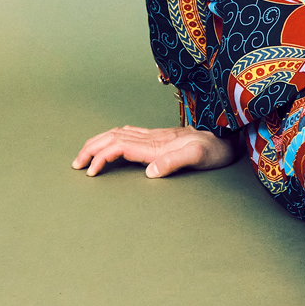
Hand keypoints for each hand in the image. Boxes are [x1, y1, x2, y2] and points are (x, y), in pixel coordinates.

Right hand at [72, 124, 239, 177]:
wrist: (228, 137)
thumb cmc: (215, 149)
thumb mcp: (199, 158)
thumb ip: (175, 162)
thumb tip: (149, 172)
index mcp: (156, 144)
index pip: (120, 145)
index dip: (101, 157)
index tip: (90, 172)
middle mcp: (153, 137)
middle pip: (113, 136)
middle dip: (92, 148)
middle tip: (76, 164)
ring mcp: (155, 136)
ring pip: (118, 133)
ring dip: (98, 142)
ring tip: (85, 156)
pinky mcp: (159, 137)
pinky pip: (128, 133)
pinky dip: (111, 138)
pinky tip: (110, 143)